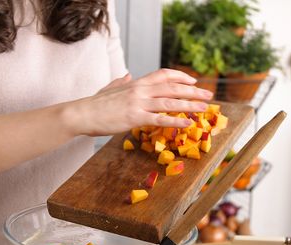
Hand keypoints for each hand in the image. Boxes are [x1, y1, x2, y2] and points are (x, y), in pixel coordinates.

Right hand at [65, 68, 213, 135]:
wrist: (82, 114)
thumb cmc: (94, 104)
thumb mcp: (110, 88)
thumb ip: (121, 82)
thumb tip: (127, 76)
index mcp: (136, 83)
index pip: (163, 74)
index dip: (180, 77)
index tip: (193, 81)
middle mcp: (140, 90)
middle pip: (172, 88)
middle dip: (192, 91)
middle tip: (208, 95)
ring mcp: (138, 104)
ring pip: (169, 102)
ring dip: (189, 105)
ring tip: (204, 108)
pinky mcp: (135, 118)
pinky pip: (160, 119)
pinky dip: (176, 121)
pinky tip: (188, 123)